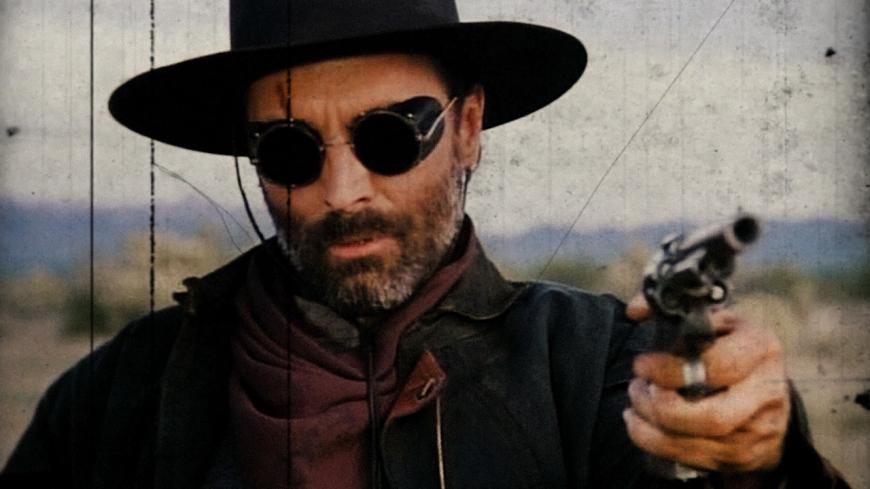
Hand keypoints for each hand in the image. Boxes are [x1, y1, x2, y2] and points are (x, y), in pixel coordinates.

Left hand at [623, 295, 789, 478]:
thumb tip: (636, 309)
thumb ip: (674, 311)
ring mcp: (758, 431)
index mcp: (761, 349)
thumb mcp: (715, 321)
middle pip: (711, 417)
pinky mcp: (742, 456)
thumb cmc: (730, 348)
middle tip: (637, 388)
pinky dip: (655, 443)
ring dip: (651, 426)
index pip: (719, 366)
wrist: (768, 392)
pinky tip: (640, 424)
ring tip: (634, 404)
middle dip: (661, 407)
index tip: (642, 364)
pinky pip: (692, 458)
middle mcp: (767, 392)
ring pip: (697, 443)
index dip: (671, 369)